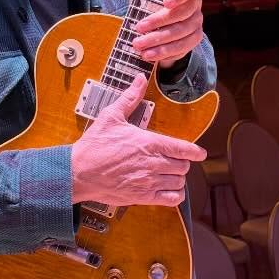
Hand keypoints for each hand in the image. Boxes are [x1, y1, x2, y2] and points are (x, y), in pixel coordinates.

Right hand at [69, 72, 205, 207]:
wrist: (78, 172)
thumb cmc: (94, 145)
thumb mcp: (111, 116)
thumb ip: (130, 98)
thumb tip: (140, 79)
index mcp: (149, 143)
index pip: (183, 148)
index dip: (195, 152)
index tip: (200, 153)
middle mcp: (152, 163)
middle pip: (183, 166)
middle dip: (181, 163)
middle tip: (174, 161)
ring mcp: (148, 182)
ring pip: (179, 182)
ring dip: (177, 177)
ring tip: (170, 174)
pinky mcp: (142, 197)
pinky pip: (171, 199)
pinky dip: (175, 194)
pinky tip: (169, 189)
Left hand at [129, 0, 204, 64]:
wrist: (152, 28)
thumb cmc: (148, 1)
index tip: (165, 2)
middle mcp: (196, 5)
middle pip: (183, 14)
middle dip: (159, 22)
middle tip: (138, 27)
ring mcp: (196, 24)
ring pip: (181, 33)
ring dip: (158, 40)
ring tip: (138, 45)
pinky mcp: (193, 41)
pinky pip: (181, 48)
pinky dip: (163, 52)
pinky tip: (148, 55)